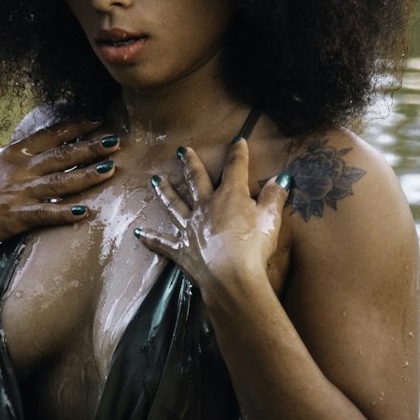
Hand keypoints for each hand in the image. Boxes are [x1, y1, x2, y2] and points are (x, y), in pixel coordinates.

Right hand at [0, 115, 117, 255]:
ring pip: (59, 182)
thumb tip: (34, 150)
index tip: (97, 119)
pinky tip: (85, 212)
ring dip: (86, 175)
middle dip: (90, 147)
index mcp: (12, 154)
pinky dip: (64, 212)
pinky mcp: (14, 218)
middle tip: (116, 140)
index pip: (48, 135)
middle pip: (61, 155)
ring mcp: (17, 193)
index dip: (74, 127)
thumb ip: (15, 158)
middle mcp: (18, 170)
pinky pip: (44, 214)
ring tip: (110, 169)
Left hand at [135, 137, 290, 295]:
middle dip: (190, 163)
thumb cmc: (253, 248)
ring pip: (174, 205)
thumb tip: (280, 179)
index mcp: (229, 196)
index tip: (237, 141)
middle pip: (196, 180)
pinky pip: (163, 242)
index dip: (237, 153)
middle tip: (180, 150)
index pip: (235, 168)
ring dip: (164, 192)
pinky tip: (139, 232)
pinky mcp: (182, 250)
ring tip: (155, 180)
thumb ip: (274, 197)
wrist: (231, 278)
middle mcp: (205, 207)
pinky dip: (151, 237)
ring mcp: (190, 228)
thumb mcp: (271, 219)